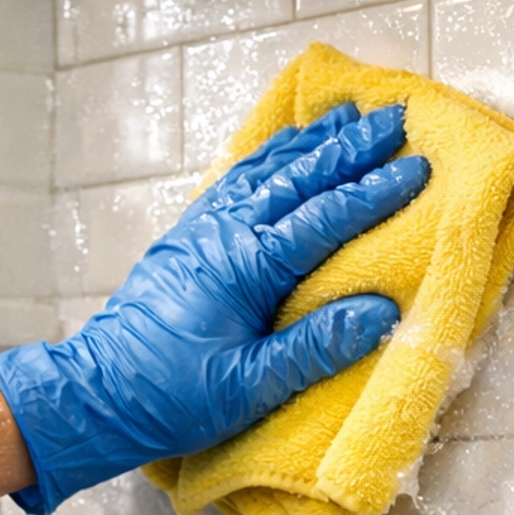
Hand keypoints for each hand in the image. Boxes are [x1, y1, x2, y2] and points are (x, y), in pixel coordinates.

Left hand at [0, 103, 429, 513]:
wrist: (96, 394)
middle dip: (349, 148)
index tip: (417, 167)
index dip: (374, 192)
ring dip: (309, 144)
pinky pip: (233, 182)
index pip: (325, 217)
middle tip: (394, 118)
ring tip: (347, 117)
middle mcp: (225, 234)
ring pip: (265, 172)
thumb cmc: (171, 398)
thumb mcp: (250, 387)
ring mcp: (202, 231)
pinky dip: (265, 159)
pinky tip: (281, 150)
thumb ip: (316, 348)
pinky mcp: (186, 239)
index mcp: (247, 267)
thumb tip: (381, 312)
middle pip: (298, 179)